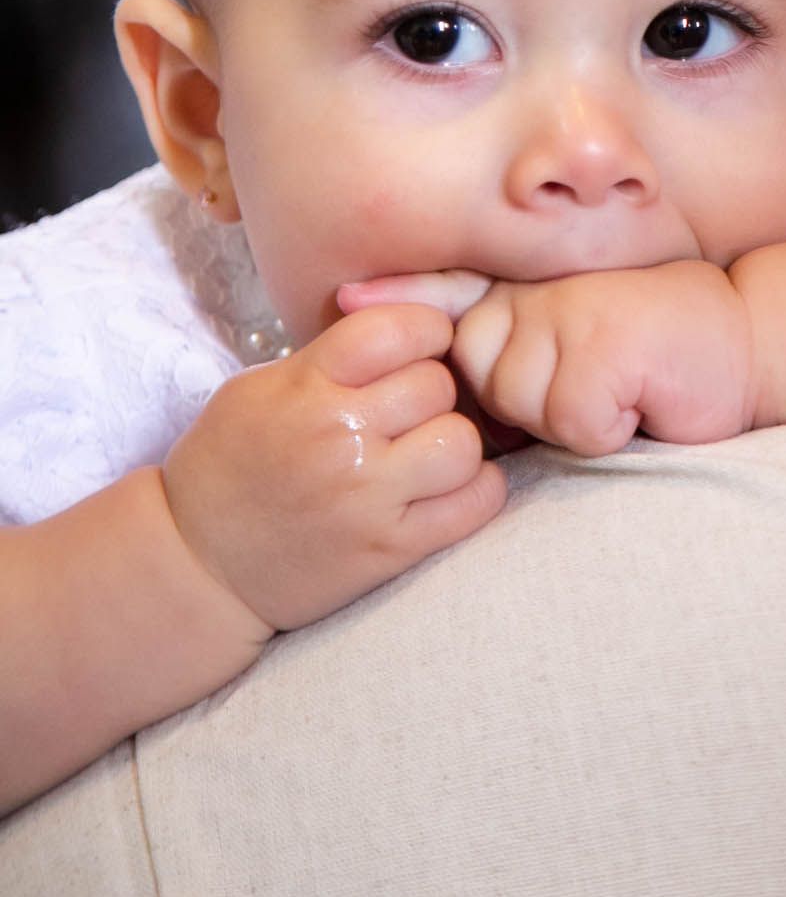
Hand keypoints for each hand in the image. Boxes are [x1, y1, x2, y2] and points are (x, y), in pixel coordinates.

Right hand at [162, 303, 507, 631]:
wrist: (197, 567)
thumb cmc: (228, 466)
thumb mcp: (259, 389)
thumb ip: (329, 358)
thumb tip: (403, 331)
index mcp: (306, 387)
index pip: (399, 329)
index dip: (424, 330)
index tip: (419, 345)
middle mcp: (341, 438)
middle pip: (437, 384)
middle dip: (432, 391)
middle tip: (409, 410)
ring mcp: (367, 498)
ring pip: (462, 442)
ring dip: (453, 442)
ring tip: (426, 450)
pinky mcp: (388, 551)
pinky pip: (474, 504)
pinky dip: (476, 491)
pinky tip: (450, 487)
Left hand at [340, 265, 756, 456]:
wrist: (747, 346)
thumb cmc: (663, 364)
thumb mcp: (581, 348)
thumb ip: (519, 349)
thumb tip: (449, 369)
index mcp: (538, 294)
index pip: (454, 292)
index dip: (401, 299)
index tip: (348, 300)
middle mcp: (547, 293)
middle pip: (476, 368)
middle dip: (516, 401)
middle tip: (591, 389)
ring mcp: (573, 312)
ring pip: (519, 397)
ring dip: (565, 418)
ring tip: (620, 394)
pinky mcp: (604, 348)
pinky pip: (570, 420)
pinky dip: (606, 428)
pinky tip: (640, 402)